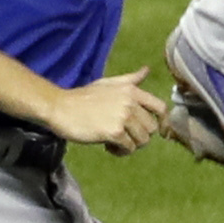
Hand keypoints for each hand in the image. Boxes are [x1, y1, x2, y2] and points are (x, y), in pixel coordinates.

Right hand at [39, 69, 168, 154]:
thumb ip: (130, 80)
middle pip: (152, 128)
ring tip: (114, 142)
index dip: (163, 123)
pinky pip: (128, 148)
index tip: (158, 133)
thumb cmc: (83, 97)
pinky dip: (120, 151)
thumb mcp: (108, 84)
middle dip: (140, 136)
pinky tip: (107, 146)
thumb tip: (146, 70)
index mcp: (132, 90)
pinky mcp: (114, 132)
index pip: (160, 108)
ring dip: (130, 146)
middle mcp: (130, 102)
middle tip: (123, 137)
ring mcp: (123, 117)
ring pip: (142, 140)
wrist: (60, 107)